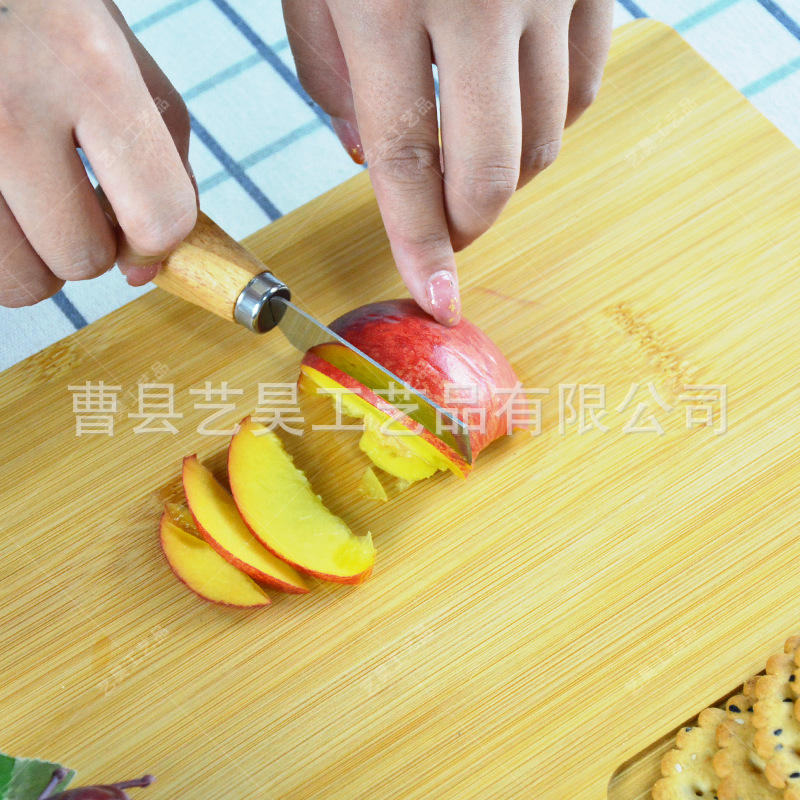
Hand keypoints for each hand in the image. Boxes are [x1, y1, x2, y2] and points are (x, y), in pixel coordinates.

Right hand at [0, 0, 196, 307]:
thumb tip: (149, 268)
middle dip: (88, 242)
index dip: (158, 237)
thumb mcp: (125, 64)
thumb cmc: (52, 26)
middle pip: (82, 259)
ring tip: (29, 200)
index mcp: (89, 70)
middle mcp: (11, 105)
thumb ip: (167, 165)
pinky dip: (1, 245)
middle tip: (70, 197)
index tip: (140, 221)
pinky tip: (4, 195)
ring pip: (21, 282)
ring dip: (36, 257)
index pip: (158, 218)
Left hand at [283, 0, 612, 324]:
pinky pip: (583, 86)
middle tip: (446, 232)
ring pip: (542, 137)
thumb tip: (366, 154)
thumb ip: (329, 71)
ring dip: (503, 178)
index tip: (436, 300)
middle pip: (487, 168)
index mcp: (384, 0)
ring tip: (468, 163)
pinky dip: (548, 125)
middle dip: (465, 225)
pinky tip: (511, 119)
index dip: (419, 243)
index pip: (404, 160)